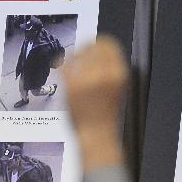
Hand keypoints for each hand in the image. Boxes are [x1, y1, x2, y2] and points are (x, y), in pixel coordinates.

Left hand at [62, 36, 127, 170]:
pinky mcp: (72, 86)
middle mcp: (104, 74)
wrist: (96, 135)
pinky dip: (63, 66)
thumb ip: (107, 69)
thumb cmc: (105, 115)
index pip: (108, 45)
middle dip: (84, 50)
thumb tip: (96, 51)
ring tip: (71, 64)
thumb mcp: (115, 87)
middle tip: (78, 55)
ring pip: (77, 55)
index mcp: (119, 73)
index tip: (91, 48)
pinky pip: (65, 67)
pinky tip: (62, 70)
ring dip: (73, 58)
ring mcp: (87, 80)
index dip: (98, 45)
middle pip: (92, 47)